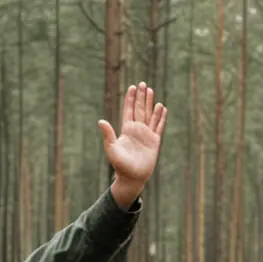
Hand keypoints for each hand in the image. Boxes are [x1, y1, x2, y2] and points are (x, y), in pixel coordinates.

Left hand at [99, 83, 166, 207]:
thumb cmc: (120, 166)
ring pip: (149, 115)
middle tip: (143, 84)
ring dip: (151, 104)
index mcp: (126, 130)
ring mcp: (146, 135)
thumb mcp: (111, 149)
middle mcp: (137, 130)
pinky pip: (158, 126)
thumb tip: (100, 121)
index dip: (130, 99)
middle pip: (140, 109)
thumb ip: (108, 135)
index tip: (133, 87)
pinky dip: (160, 117)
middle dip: (141, 97)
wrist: (132, 178)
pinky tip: (162, 108)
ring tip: (151, 91)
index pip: (129, 110)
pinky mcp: (155, 141)